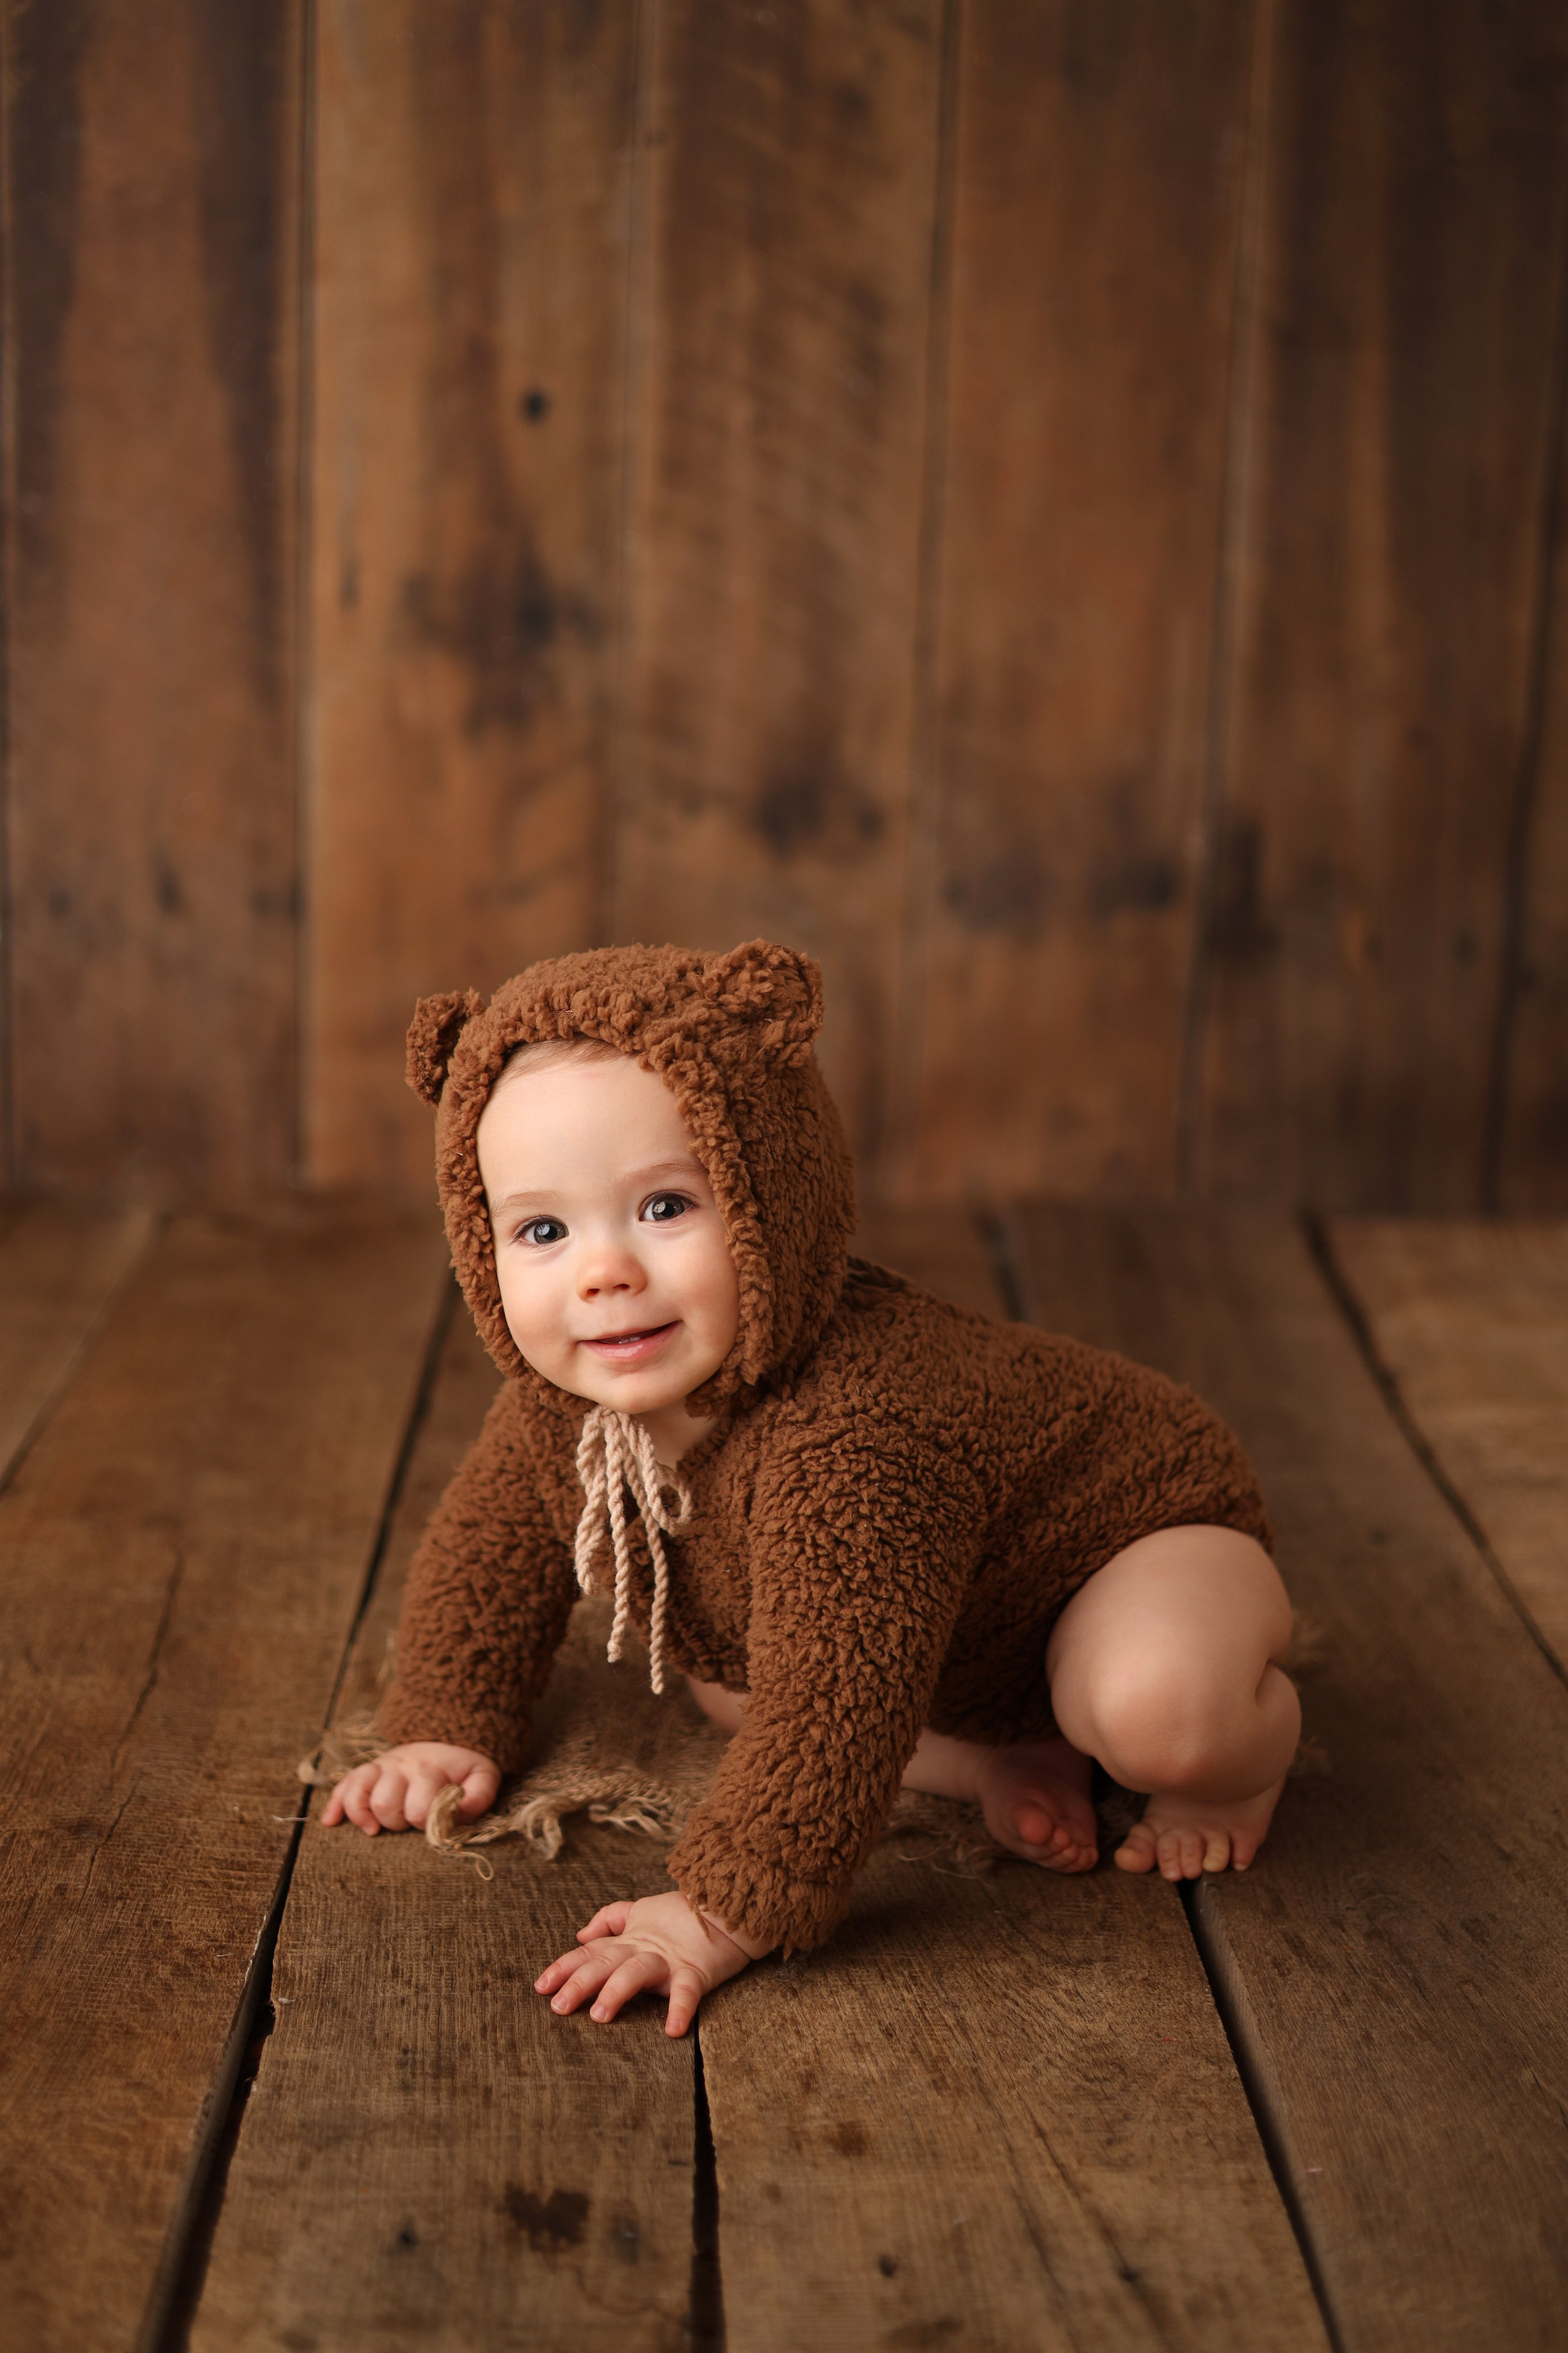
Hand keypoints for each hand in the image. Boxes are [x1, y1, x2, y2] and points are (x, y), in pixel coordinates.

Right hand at [321, 1742, 499, 1833]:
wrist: (448, 1733)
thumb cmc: (463, 1766)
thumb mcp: (482, 1775)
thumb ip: (479, 1796)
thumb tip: (457, 1817)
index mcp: (430, 1769)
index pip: (419, 1808)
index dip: (427, 1822)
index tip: (437, 1822)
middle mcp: (401, 1766)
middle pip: (385, 1803)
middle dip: (398, 1821)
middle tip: (410, 1820)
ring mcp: (382, 1767)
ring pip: (359, 1791)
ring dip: (365, 1815)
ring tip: (374, 1830)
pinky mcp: (368, 1770)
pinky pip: (344, 1784)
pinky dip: (336, 1804)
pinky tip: (331, 1822)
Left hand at [535, 1892, 768, 2036]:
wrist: (728, 1906)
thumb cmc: (684, 1914)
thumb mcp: (641, 1910)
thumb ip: (610, 1920)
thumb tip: (580, 1935)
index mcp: (629, 1939)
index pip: (589, 1952)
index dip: (563, 1967)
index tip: (540, 1987)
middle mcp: (642, 1948)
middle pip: (604, 1963)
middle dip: (579, 1983)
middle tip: (559, 2007)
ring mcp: (668, 1959)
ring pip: (636, 1972)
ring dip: (616, 1992)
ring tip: (600, 2016)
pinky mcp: (695, 1970)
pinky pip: (686, 1991)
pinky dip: (680, 2008)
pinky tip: (673, 2030)